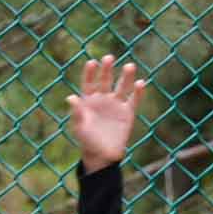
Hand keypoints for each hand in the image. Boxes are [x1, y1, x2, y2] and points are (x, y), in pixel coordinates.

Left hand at [66, 55, 144, 169]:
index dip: (90, 73)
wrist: (102, 155)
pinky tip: (141, 83)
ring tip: (130, 66)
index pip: (89, 82)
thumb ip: (76, 112)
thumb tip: (71, 98)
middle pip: (105, 80)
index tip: (92, 63)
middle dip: (107, 69)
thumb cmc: (87, 140)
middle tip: (109, 58)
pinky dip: (138, 92)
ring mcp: (116, 105)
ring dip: (126, 77)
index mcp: (88, 100)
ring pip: (122, 87)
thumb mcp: (79, 126)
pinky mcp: (128, 113)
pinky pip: (134, 100)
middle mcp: (103, 99)